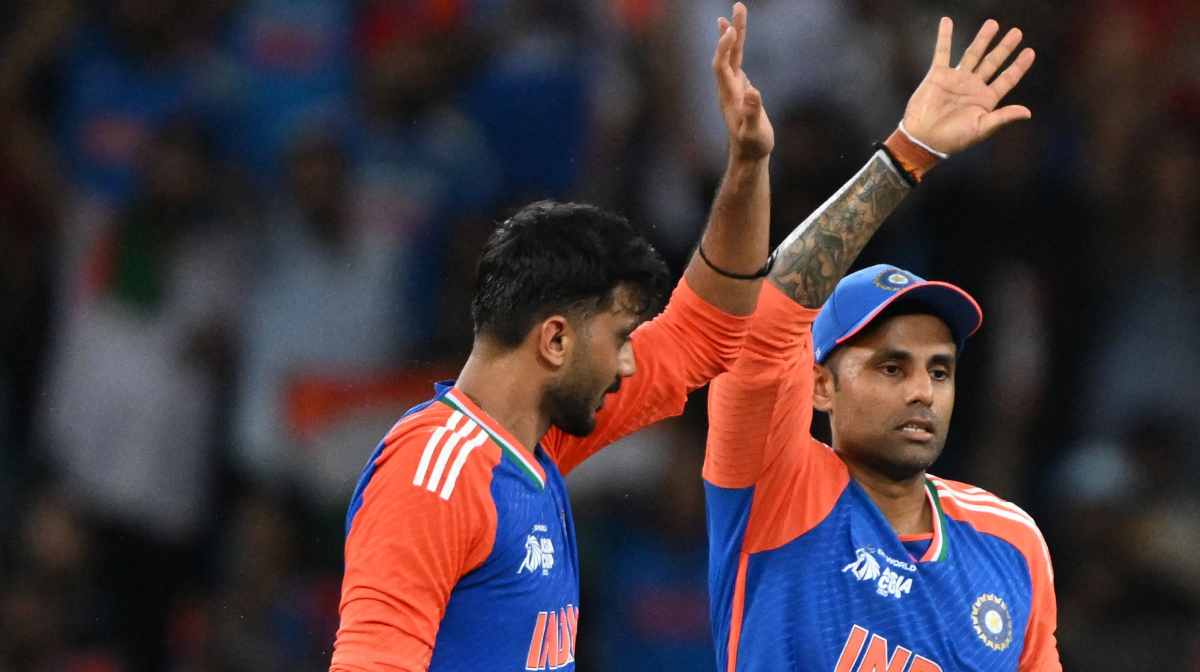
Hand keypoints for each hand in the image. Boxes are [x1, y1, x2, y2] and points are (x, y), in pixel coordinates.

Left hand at [713, 3, 772, 162]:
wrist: (748, 155)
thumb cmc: (753, 146)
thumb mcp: (754, 132)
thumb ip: (753, 112)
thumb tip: (753, 91)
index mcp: (729, 95)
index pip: (722, 65)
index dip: (724, 48)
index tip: (731, 30)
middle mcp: (728, 88)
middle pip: (727, 54)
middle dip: (732, 30)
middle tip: (738, 5)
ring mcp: (733, 87)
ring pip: (732, 55)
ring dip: (734, 33)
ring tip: (735, 11)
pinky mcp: (740, 89)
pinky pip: (736, 61)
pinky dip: (735, 46)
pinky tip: (734, 37)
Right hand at [902, 18, 1035, 154]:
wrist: (924, 138)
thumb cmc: (953, 138)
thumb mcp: (981, 129)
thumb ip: (1003, 117)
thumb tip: (1028, 113)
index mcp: (986, 99)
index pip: (1007, 79)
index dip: (1019, 66)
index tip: (1030, 52)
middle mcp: (973, 87)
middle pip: (993, 62)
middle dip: (1004, 47)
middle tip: (1016, 32)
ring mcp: (956, 79)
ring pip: (973, 54)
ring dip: (982, 39)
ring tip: (992, 24)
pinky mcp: (938, 76)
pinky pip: (942, 52)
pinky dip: (944, 37)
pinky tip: (947, 22)